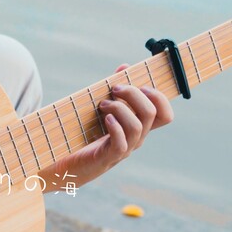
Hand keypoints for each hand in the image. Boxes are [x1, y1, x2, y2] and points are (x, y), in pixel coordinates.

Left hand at [41, 64, 173, 189]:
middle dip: (134, 94)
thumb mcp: (102, 109)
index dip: (159, 97)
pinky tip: (105, 118)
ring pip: (138, 126)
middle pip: (152, 114)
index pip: (165, 115)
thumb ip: (115, 90)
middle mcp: (136, 138)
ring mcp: (124, 149)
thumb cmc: (85, 136)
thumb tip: (124, 66)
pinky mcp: (109, 157)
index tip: (141, 85)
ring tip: (103, 104)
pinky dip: (115, 127)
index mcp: (138, 127)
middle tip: (115, 88)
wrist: (66, 164)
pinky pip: (122, 143)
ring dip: (120, 108)